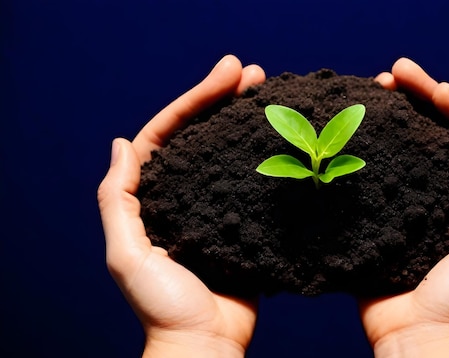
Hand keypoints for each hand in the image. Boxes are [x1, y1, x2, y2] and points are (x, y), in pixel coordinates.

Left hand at [97, 55, 264, 356]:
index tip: (226, 75)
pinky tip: (284, 138)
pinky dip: (266, 156)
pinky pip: (253, 179)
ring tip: (271, 93)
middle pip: (201, 134)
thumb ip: (119, 200)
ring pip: (229, 152)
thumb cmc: (163, 307)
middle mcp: (182, 194)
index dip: (194, 100)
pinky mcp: (243, 221)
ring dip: (246, 120)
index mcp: (152, 197)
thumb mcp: (127, 255)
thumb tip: (121, 144)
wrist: (206, 344)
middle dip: (223, 100)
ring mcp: (214, 205)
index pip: (168, 133)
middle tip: (254, 74)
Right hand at [360, 58, 448, 356]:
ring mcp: (405, 202)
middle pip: (429, 134)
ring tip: (369, 92)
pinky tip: (346, 132)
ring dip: (386, 118)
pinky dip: (359, 151)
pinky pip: (368, 176)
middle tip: (392, 72)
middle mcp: (438, 192)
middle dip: (415, 100)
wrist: (415, 337)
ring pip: (397, 148)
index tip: (429, 84)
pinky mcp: (376, 217)